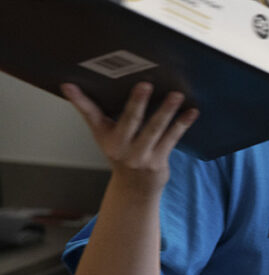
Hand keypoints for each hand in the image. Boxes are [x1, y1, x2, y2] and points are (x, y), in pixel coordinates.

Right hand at [61, 82, 198, 195]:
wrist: (134, 189)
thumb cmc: (121, 153)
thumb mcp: (105, 136)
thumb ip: (95, 113)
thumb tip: (75, 87)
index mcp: (105, 137)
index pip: (90, 115)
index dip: (80, 100)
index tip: (69, 84)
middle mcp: (120, 147)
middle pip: (129, 121)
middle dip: (136, 102)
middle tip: (145, 84)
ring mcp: (140, 156)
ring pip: (154, 129)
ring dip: (166, 111)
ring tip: (176, 95)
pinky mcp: (157, 162)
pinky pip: (172, 139)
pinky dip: (182, 124)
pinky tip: (192, 112)